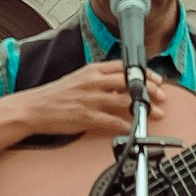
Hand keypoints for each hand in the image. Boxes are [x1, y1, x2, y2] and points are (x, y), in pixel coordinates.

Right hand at [26, 71, 168, 139]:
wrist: (33, 108)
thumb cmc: (55, 96)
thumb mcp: (78, 79)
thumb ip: (98, 80)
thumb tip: (120, 86)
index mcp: (91, 70)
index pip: (124, 67)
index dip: (144, 73)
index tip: (156, 80)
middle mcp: (93, 82)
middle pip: (129, 82)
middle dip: (150, 89)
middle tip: (162, 97)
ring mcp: (90, 99)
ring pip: (125, 100)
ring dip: (143, 107)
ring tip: (155, 114)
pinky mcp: (86, 116)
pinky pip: (112, 121)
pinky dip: (126, 125)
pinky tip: (134, 128)